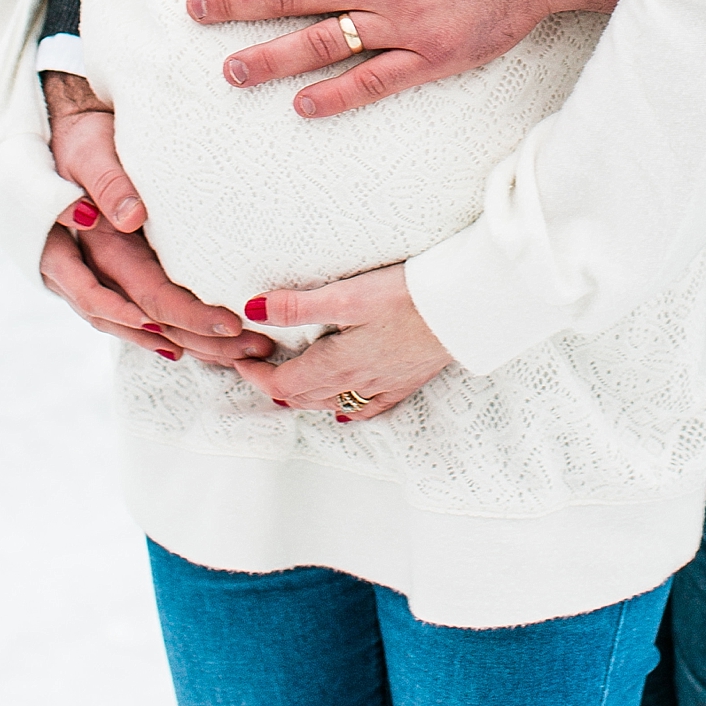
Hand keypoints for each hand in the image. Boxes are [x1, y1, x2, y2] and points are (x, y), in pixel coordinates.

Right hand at [40, 75, 274, 366]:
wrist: (61, 136)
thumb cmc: (80, 141)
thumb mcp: (89, 153)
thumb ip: (107, 182)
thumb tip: (129, 218)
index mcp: (88, 245)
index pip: (143, 291)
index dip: (185, 313)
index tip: (230, 323)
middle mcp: (88, 271)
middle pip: (146, 319)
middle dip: (198, 338)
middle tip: (250, 348)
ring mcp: (92, 278)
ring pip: (138, 326)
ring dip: (187, 343)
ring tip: (236, 355)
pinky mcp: (101, 276)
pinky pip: (130, 316)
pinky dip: (162, 334)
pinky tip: (191, 346)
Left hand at [232, 265, 452, 420]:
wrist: (465, 310)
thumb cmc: (407, 297)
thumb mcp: (346, 295)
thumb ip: (298, 306)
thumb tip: (252, 310)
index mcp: (336, 364)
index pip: (284, 381)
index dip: (257, 374)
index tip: (240, 360)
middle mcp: (356, 384)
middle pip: (304, 396)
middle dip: (275, 385)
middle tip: (256, 368)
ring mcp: (382, 387)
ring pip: (331, 404)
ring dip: (305, 397)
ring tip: (289, 384)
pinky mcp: (405, 383)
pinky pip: (365, 408)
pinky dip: (345, 409)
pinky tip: (344, 410)